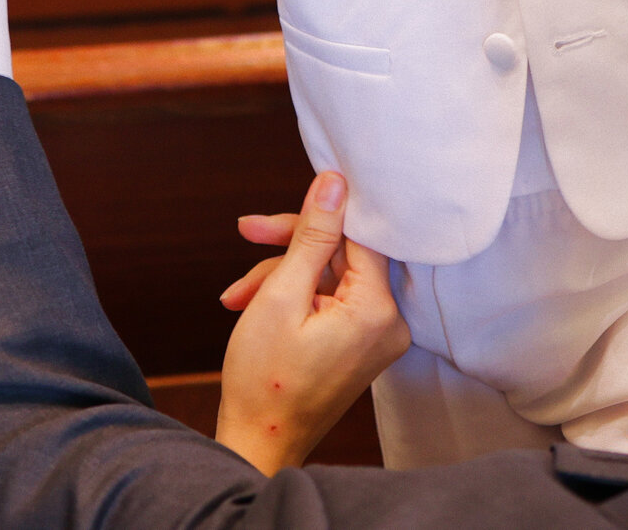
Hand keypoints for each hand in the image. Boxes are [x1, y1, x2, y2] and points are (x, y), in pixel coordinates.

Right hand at [214, 173, 408, 474]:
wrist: (258, 444)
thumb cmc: (264, 381)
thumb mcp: (281, 296)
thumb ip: (312, 236)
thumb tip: (336, 183)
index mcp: (377, 309)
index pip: (358, 234)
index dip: (318, 215)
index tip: (280, 210)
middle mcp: (389, 322)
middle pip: (342, 252)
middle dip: (289, 247)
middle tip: (248, 231)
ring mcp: (376, 336)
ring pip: (330, 275)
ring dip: (283, 275)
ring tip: (238, 295)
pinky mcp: (361, 344)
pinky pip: (332, 300)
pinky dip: (294, 297)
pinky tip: (252, 304)